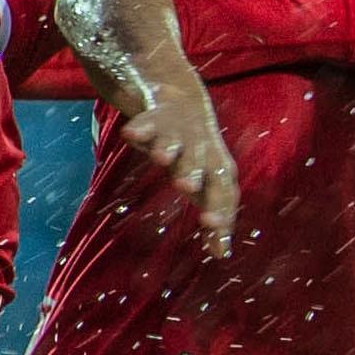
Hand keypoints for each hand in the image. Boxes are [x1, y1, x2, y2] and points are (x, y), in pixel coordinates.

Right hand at [115, 69, 239, 255]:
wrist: (183, 99)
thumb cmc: (198, 155)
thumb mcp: (207, 184)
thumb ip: (214, 216)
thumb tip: (220, 254)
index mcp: (216, 169)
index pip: (223, 189)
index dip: (219, 204)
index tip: (212, 227)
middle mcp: (201, 150)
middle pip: (200, 162)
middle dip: (194, 173)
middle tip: (188, 188)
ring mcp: (180, 131)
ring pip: (176, 139)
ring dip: (170, 148)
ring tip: (162, 158)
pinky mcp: (157, 114)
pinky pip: (149, 121)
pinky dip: (142, 127)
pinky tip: (131, 134)